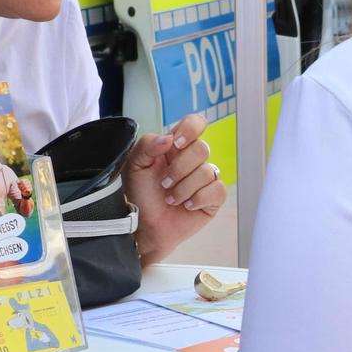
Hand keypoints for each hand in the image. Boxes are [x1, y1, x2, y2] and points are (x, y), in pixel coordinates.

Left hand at [124, 114, 226, 264]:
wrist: (144, 226)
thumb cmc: (139, 196)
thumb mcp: (134, 166)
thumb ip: (147, 145)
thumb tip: (169, 138)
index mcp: (175, 147)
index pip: (195, 124)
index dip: (191, 129)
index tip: (176, 145)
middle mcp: (192, 160)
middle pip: (202, 149)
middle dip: (180, 169)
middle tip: (164, 183)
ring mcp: (205, 179)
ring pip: (208, 171)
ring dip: (184, 188)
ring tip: (170, 199)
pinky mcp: (213, 198)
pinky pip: (217, 190)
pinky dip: (199, 199)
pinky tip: (187, 206)